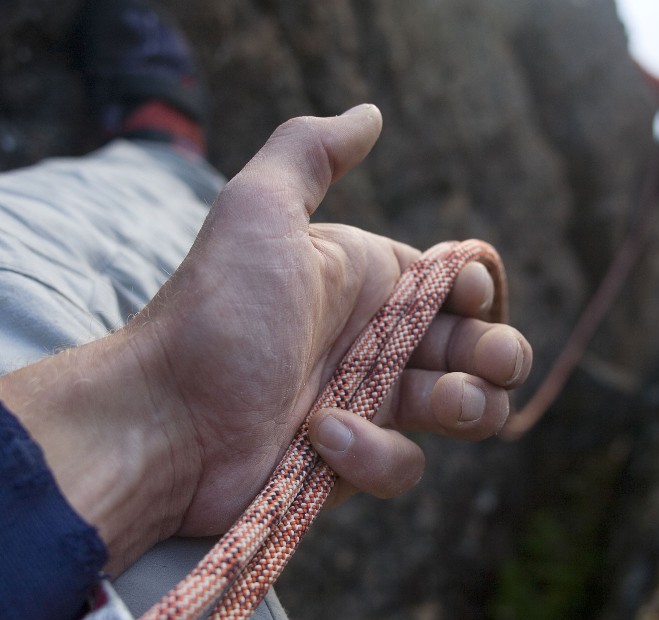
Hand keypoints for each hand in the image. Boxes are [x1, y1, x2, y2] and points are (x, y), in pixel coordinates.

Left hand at [0, 105, 531, 572]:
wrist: (160, 418)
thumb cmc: (214, 312)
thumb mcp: (257, 210)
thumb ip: (310, 151)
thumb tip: (370, 114)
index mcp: (365, 282)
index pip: (455, 286)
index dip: (477, 292)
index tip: (462, 293)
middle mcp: (371, 342)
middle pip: (473, 350)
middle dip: (498, 353)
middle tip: (491, 360)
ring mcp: (363, 406)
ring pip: (458, 412)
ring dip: (470, 406)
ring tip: (447, 401)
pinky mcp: (347, 466)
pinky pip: (401, 466)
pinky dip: (376, 455)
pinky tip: (324, 437)